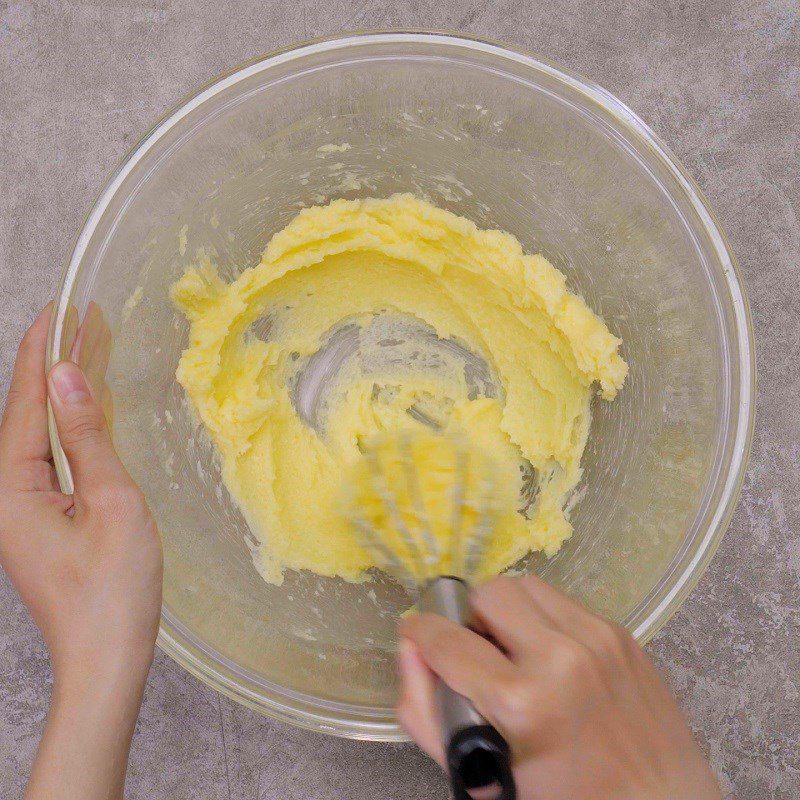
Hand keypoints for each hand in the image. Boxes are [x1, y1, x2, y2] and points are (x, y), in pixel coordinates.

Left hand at [0, 304, 162, 799]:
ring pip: (43, 436)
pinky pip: (55, 460)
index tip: (58, 308)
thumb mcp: (110, 502)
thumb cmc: (113, 588)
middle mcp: (8, 495)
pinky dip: (74, 428)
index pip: (25, 403)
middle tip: (79, 317)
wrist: (106, 659)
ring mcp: (24, 510)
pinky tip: (90, 410)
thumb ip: (87, 437)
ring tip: (88, 348)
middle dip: (53, 363)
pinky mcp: (44, 522)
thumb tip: (68, 377)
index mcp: (12, 489)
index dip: (41, 352)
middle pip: (29, 414)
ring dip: (66, 392)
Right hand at [398, 575, 720, 799]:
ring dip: (507, 611)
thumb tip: (409, 647)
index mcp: (522, 704)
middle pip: (489, 593)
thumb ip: (425, 712)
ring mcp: (597, 639)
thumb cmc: (564, 798)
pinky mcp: (620, 632)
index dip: (421, 632)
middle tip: (478, 651)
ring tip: (513, 648)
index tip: (417, 632)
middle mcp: (562, 658)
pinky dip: (544, 619)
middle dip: (472, 618)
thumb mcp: (480, 776)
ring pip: (525, 585)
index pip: (446, 640)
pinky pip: (562, 600)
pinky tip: (550, 654)